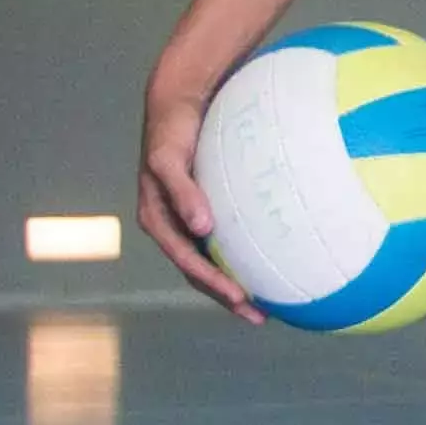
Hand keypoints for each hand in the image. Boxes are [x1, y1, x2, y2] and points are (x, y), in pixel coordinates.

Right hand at [135, 71, 260, 321]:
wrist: (175, 108)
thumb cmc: (171, 133)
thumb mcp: (167, 161)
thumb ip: (182, 192)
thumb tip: (201, 227)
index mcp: (159, 221)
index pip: (187, 262)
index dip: (211, 283)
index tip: (239, 297)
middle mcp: (172, 226)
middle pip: (199, 272)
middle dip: (226, 296)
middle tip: (258, 316)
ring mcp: (187, 221)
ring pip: (210, 262)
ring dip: (233, 284)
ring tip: (264, 305)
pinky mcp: (202, 211)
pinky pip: (221, 241)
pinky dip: (239, 257)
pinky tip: (266, 265)